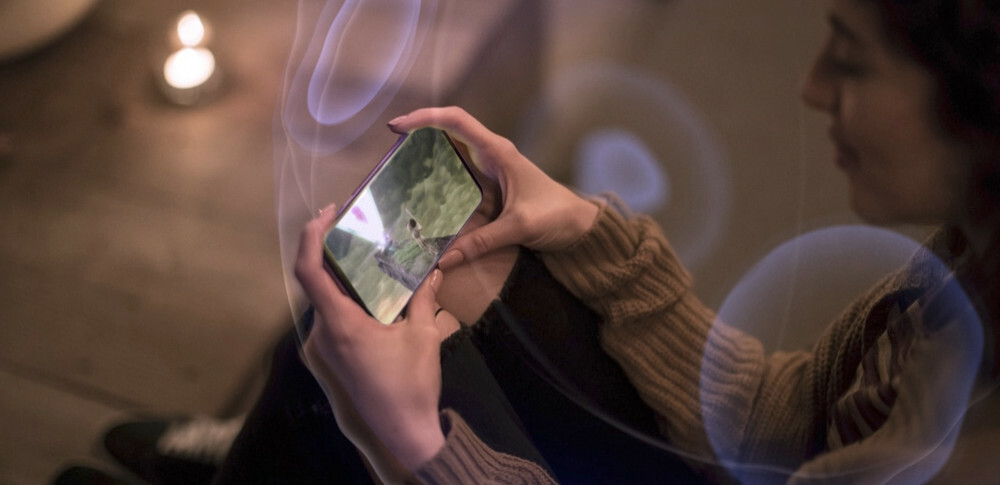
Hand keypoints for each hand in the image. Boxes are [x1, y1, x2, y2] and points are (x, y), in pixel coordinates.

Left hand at [294, 205, 447, 473]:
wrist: (403, 430)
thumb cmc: (411, 384)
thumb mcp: (422, 336)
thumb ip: (423, 298)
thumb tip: (433, 270)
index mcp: (339, 324)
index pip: (309, 271)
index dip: (311, 236)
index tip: (328, 213)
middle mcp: (324, 333)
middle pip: (315, 280)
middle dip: (330, 248)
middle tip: (355, 224)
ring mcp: (325, 347)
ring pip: (324, 298)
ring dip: (340, 273)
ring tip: (365, 250)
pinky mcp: (333, 356)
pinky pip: (332, 315)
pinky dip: (345, 294)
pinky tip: (369, 286)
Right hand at [389, 106, 599, 269]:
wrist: (580, 226)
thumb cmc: (557, 217)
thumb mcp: (519, 227)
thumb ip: (482, 242)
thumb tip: (444, 259)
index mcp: (499, 152)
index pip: (457, 121)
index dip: (426, 118)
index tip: (399, 126)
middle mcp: (492, 154)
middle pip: (450, 130)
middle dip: (420, 132)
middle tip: (391, 146)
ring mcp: (491, 168)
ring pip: (453, 150)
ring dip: (427, 153)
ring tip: (399, 166)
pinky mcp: (491, 185)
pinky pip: (460, 173)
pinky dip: (440, 176)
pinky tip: (424, 191)